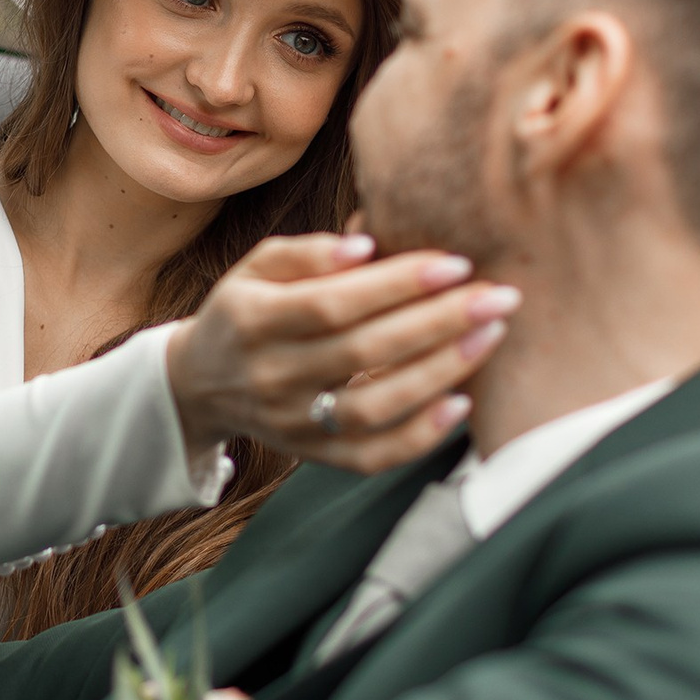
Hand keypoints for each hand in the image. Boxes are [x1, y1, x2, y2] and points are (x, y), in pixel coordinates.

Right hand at [165, 233, 516, 472]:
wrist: (201, 385)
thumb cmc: (246, 310)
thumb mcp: (257, 267)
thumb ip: (307, 252)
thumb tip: (366, 243)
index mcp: (252, 320)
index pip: (333, 303)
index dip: (397, 284)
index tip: (457, 264)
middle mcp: (270, 376)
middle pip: (363, 353)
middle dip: (439, 322)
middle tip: (498, 296)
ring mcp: (292, 423)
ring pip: (374, 408)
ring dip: (440, 373)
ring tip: (490, 337)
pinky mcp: (314, 456)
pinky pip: (372, 456)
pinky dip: (420, 436)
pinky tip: (462, 402)